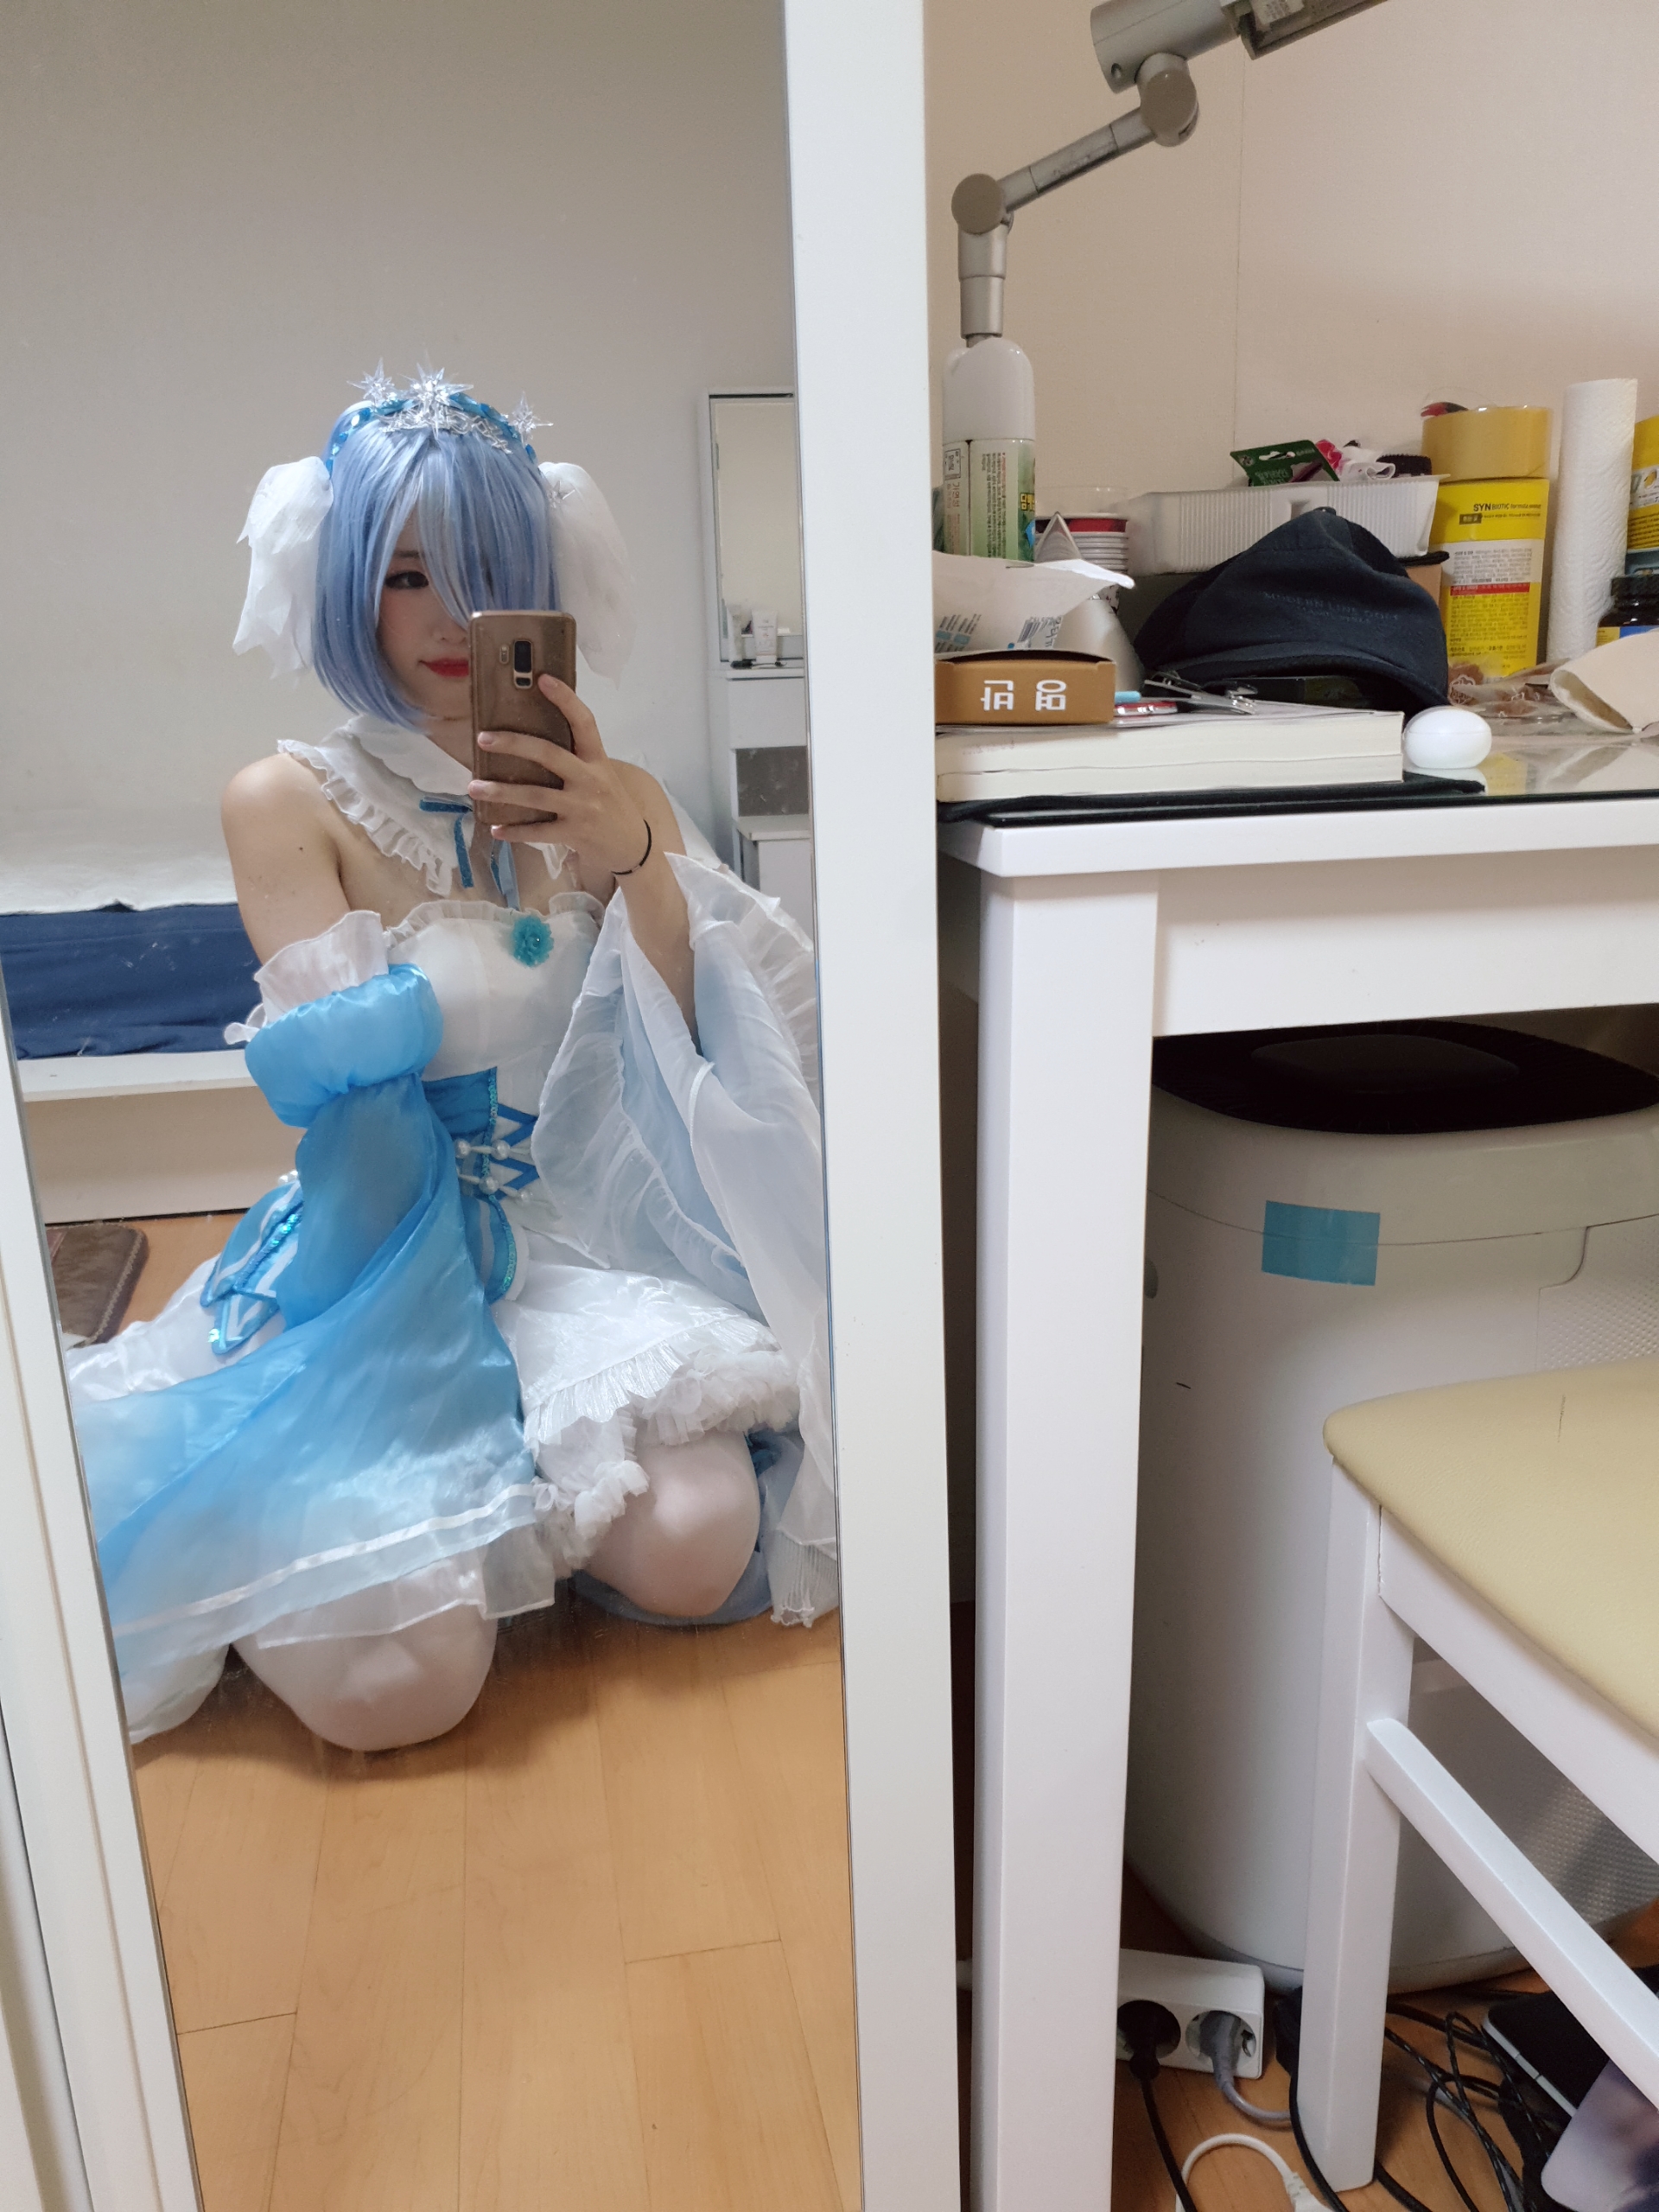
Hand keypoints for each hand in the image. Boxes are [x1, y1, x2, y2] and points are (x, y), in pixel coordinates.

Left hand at [471, 676, 651, 875]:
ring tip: (474, 787)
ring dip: (501, 792)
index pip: (584, 722)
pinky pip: (538, 831)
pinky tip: (496, 830)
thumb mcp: (602, 775)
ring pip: (535, 795)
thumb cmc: (611, 804)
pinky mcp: (574, 833)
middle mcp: (590, 780)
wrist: (633, 845)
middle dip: (513, 744)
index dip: (565, 699)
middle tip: (482, 738)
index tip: (542, 679)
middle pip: (548, 754)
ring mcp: (582, 807)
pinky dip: (514, 831)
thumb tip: (532, 741)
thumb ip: (576, 759)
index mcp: (597, 760)